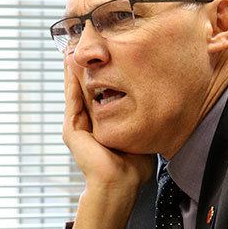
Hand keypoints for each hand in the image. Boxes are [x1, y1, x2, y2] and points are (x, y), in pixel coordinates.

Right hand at [63, 60, 154, 190]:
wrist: (120, 185)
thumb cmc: (134, 168)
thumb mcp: (140, 135)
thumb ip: (141, 120)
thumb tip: (156, 106)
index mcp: (102, 127)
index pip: (100, 95)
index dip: (102, 75)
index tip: (106, 56)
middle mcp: (88, 125)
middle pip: (85, 89)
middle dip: (86, 67)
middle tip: (85, 43)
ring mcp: (78, 128)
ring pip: (76, 92)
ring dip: (75, 70)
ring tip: (74, 47)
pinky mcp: (72, 131)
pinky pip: (72, 100)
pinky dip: (71, 82)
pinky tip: (71, 64)